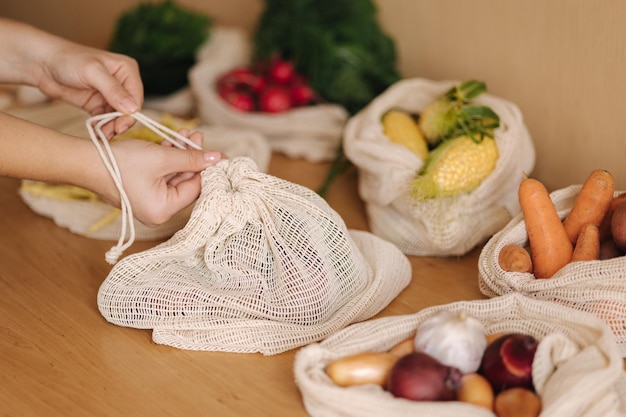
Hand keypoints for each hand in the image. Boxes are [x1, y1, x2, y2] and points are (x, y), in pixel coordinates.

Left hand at [0, 18, 142, 135]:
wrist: (42, 63)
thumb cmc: (67, 59)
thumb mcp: (92, 72)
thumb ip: (113, 90)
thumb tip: (133, 109)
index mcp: (127, 70)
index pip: (136, 97)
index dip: (131, 114)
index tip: (120, 126)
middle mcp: (122, 82)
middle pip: (129, 110)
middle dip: (120, 123)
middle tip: (110, 133)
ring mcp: (110, 95)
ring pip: (118, 117)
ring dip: (111, 127)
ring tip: (102, 134)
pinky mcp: (98, 104)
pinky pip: (105, 120)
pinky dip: (102, 127)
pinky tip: (96, 131)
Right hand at [100, 130, 222, 226]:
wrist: (84, 161)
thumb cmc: (120, 163)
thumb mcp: (162, 157)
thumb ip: (192, 158)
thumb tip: (218, 158)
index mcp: (163, 210)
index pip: (195, 189)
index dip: (207, 169)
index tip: (217, 153)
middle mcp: (157, 211)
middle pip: (185, 181)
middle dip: (193, 156)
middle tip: (199, 136)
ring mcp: (148, 201)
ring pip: (173, 175)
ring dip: (181, 153)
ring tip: (189, 133)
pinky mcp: (141, 190)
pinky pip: (161, 174)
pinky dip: (168, 158)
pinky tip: (175, 140)